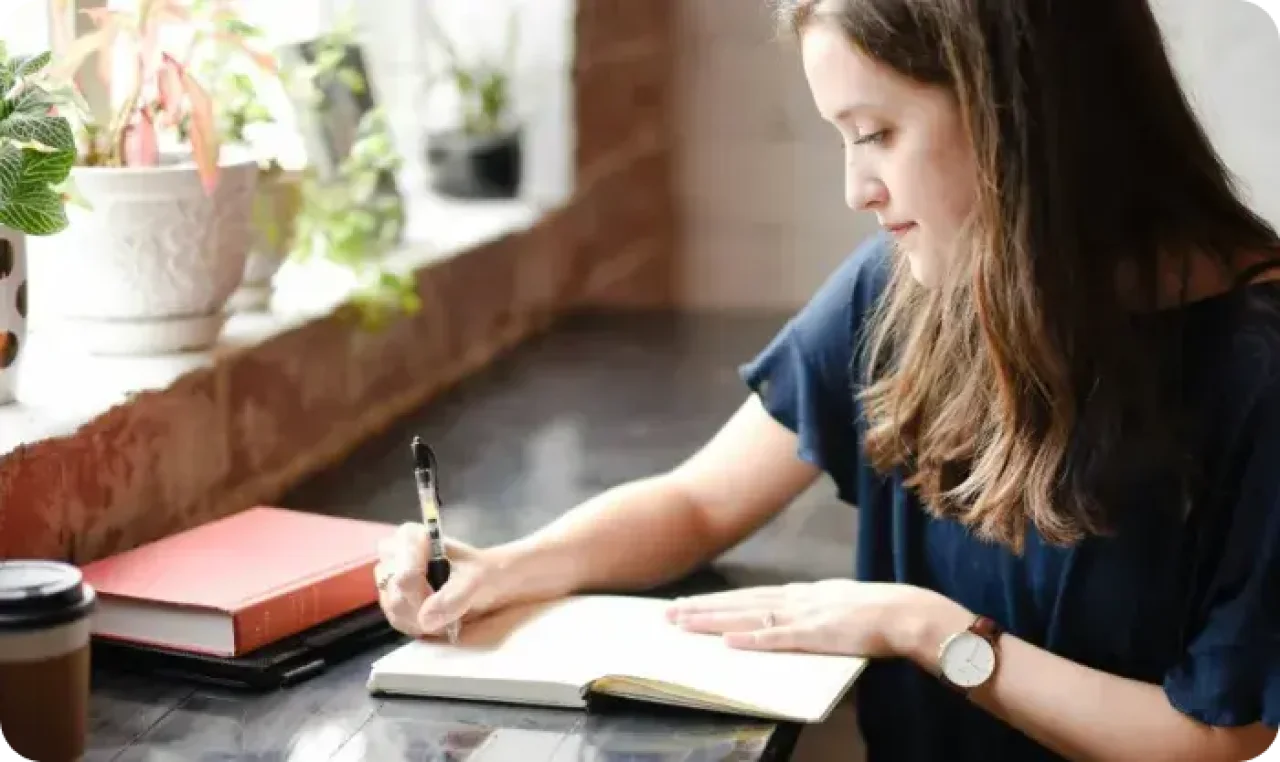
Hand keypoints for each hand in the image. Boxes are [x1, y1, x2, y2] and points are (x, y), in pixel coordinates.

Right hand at [373, 523, 509, 637]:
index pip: (403, 573)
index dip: (421, 591)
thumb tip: (426, 619)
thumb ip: (453, 597)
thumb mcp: (477, 579)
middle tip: (449, 607)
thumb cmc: (483, 571)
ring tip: (447, 613)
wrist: (492, 582)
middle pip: (395, 593)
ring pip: (394, 610)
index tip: (443, 593)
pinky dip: (419, 626)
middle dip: (423, 607)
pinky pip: (398, 621)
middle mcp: (394, 556)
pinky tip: (437, 619)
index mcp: (410, 538)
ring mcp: (391, 580)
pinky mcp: (395, 602)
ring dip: (422, 619)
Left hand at [665, 579, 941, 657]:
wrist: (906, 612)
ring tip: (683, 624)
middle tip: (669, 614)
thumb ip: (813, 611)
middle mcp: (796, 599)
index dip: (718, 600)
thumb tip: (792, 619)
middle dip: (702, 608)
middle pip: (739, 602)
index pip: (750, 595)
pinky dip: (751, 639)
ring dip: (714, 620)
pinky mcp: (816, 634)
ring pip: (748, 616)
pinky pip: (777, 638)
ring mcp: (804, 615)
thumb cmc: (878, 613)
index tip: (690, 604)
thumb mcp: (838, 606)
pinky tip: (728, 641)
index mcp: (802, 593)